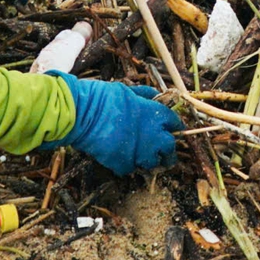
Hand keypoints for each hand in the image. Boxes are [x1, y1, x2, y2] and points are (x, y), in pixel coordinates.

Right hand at [47, 72, 180, 174]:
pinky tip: (122, 158)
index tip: (170, 129)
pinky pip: (131, 169)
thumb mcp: (128, 90)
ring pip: (153, 163)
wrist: (84, 114)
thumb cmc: (104, 97)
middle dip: (168, 150)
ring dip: (150, 160)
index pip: (175, 123)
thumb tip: (156, 95)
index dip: (174, 127)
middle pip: (169, 148)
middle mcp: (153, 136)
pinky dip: (128, 165)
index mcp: (155, 115)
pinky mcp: (125, 164)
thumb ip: (145, 95)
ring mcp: (140, 153)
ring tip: (143, 157)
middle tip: (163, 152)